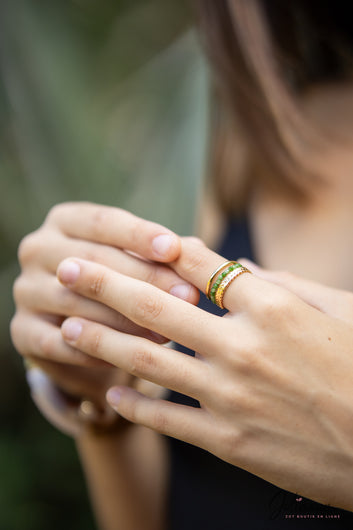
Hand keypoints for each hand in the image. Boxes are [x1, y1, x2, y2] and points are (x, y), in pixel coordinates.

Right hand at [10, 202, 198, 412]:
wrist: (79, 323)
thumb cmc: (118, 280)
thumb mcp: (136, 260)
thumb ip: (162, 254)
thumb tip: (199, 250)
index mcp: (64, 221)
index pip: (104, 222)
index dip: (140, 235)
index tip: (175, 249)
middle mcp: (37, 249)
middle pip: (92, 261)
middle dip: (144, 280)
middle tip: (187, 295)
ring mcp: (25, 290)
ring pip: (77, 303)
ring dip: (125, 320)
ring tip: (170, 332)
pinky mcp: (22, 330)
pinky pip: (60, 343)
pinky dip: (97, 351)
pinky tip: (134, 358)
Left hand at [56, 239, 352, 509]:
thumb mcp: (338, 309)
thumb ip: (284, 283)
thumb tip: (237, 266)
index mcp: (273, 306)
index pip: (201, 265)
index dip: (159, 249)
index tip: (126, 243)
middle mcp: (244, 346)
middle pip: (156, 305)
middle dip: (103, 283)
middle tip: (66, 269)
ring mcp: (232, 395)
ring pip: (150, 361)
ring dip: (102, 342)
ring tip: (70, 326)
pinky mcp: (229, 440)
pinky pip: (168, 418)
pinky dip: (135, 403)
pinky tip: (111, 392)